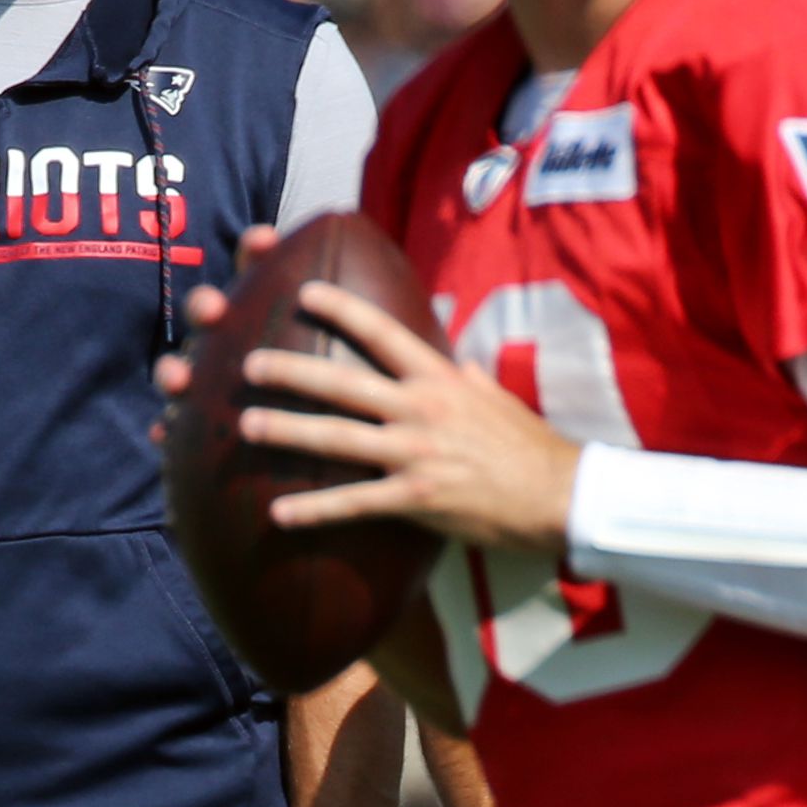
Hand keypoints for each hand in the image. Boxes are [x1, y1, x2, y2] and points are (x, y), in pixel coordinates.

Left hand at [156, 276, 578, 549]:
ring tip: (246, 427)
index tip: (305, 292)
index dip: (342, 309)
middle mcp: (422, 409)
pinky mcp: (417, 497)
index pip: (383, 333)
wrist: (560, 494)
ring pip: (339, 438)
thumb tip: (456, 360)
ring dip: (288, 431)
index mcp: (439, 379)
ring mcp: (416, 453)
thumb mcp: (494, 396)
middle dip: (291, 371)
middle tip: (247, 362)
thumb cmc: (528, 445)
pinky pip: (355, 504)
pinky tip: (277, 514)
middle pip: (343, 383)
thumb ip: (464, 377)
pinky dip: (314, 510)